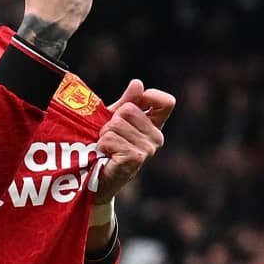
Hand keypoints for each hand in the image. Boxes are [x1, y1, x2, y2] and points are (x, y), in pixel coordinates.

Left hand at [93, 79, 174, 202]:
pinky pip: (111, 138)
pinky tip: (106, 155)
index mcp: (155, 126)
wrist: (97, 180)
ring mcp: (148, 149)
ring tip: (107, 147)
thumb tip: (138, 83)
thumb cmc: (107, 147)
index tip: (131, 104)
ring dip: (105, 134)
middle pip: (130, 109)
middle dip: (112, 120)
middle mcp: (156, 138)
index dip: (150, 96)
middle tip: (110, 136)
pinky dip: (102, 144)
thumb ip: (128, 102)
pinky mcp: (135, 158)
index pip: (167, 102)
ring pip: (117, 124)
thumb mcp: (116, 120)